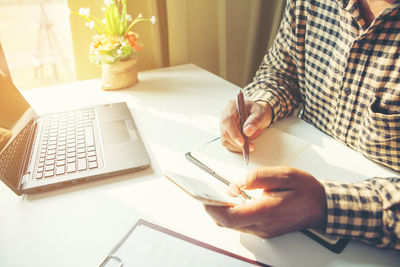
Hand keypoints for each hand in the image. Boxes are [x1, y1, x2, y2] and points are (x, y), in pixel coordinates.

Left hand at [204, 166, 326, 237]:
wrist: (323, 207)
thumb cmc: (307, 191)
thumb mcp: (285, 174)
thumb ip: (259, 177)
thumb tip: (238, 182)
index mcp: (266, 211)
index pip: (230, 217)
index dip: (212, 208)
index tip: (203, 196)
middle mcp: (262, 225)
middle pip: (227, 223)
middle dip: (213, 208)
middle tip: (206, 192)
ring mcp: (263, 230)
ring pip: (233, 224)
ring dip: (222, 210)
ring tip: (218, 194)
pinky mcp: (264, 229)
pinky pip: (241, 224)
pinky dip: (233, 213)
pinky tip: (233, 200)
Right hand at [220, 100, 271, 152]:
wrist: (258, 115)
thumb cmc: (258, 112)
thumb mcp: (261, 113)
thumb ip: (255, 120)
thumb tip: (247, 131)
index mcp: (231, 107)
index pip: (227, 120)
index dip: (233, 132)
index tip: (241, 142)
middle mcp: (225, 115)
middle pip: (225, 131)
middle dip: (236, 142)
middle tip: (249, 147)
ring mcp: (225, 125)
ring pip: (225, 139)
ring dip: (236, 146)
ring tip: (250, 147)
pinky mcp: (227, 133)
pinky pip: (227, 143)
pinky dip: (235, 147)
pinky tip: (244, 147)